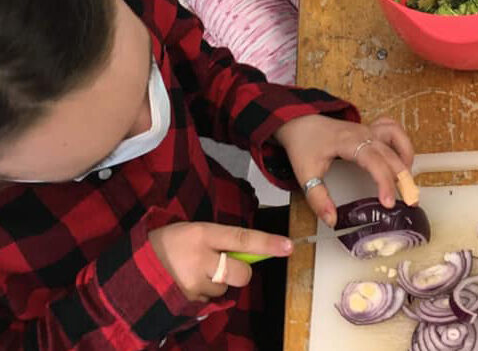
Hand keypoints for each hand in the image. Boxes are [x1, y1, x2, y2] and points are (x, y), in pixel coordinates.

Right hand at [149, 222, 292, 301]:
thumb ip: (220, 240)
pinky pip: (211, 300)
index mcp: (201, 234)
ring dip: (217, 282)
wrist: (131, 269)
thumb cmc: (167, 244)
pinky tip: (187, 284)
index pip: (241, 238)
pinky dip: (204, 294)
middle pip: (241, 273)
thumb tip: (250, 250)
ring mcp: (194, 285)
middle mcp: (200, 260)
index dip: (267, 243)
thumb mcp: (191, 231)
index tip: (289, 246)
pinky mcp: (188, 304)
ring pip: (225, 288)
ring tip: (193, 272)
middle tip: (221, 263)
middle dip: (239, 271)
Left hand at [274, 116, 413, 226]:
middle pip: (390, 155)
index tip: (389, 202)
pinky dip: (402, 144)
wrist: (300, 123)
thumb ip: (318, 198)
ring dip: (406, 160)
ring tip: (408, 183)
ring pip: (397, 140)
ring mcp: (368, 130)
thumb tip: (332, 219)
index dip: (384, 182)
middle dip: (403, 179)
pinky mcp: (370, 130)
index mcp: (347, 142)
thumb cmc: (304, 145)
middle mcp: (363, 133)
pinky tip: (402, 161)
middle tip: (410, 202)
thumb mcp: (305, 174)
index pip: (374, 161)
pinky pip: (393, 130)